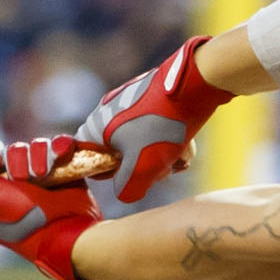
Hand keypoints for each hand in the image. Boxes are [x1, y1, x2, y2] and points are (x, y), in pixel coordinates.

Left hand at [0, 130, 107, 279]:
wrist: (65, 234)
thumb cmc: (24, 222)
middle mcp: (21, 183)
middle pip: (15, 150)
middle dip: (19, 159)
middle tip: (26, 179)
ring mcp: (46, 177)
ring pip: (38, 146)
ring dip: (40, 155)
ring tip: (45, 174)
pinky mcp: (67, 171)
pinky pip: (61, 146)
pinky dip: (61, 146)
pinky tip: (61, 154)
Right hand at [73, 36, 229, 215]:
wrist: (192, 87)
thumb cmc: (160, 128)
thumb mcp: (141, 169)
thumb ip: (127, 189)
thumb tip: (126, 193)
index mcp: (96, 126)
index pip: (87, 157)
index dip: (105, 172)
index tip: (126, 176)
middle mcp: (108, 111)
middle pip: (119, 152)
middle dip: (143, 165)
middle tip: (161, 168)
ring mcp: (130, 101)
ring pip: (142, 141)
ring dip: (161, 154)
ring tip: (179, 153)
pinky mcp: (152, 96)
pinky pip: (156, 126)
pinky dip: (169, 138)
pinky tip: (186, 142)